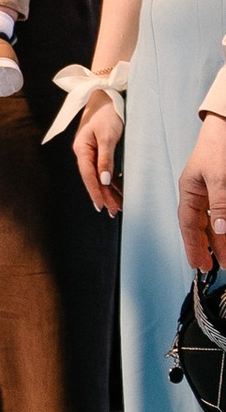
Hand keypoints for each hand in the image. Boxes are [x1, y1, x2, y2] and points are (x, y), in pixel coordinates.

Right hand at [75, 91, 123, 216]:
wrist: (107, 94)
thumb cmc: (107, 112)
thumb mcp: (107, 136)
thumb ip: (105, 159)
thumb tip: (105, 181)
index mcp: (81, 149)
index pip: (88, 176)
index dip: (96, 192)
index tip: (102, 206)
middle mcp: (84, 152)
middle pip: (93, 178)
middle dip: (103, 195)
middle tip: (114, 211)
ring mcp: (91, 150)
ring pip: (99, 175)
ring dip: (108, 190)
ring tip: (117, 205)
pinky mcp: (99, 148)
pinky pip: (104, 168)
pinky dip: (111, 180)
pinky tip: (117, 189)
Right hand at [182, 112, 225, 271]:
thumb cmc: (221, 144)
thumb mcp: (220, 178)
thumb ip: (220, 207)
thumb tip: (219, 234)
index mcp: (190, 190)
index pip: (189, 224)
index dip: (194, 246)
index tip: (201, 266)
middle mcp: (202, 193)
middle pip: (203, 226)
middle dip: (210, 248)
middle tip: (219, 267)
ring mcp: (216, 191)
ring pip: (216, 221)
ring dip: (222, 239)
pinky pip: (224, 212)